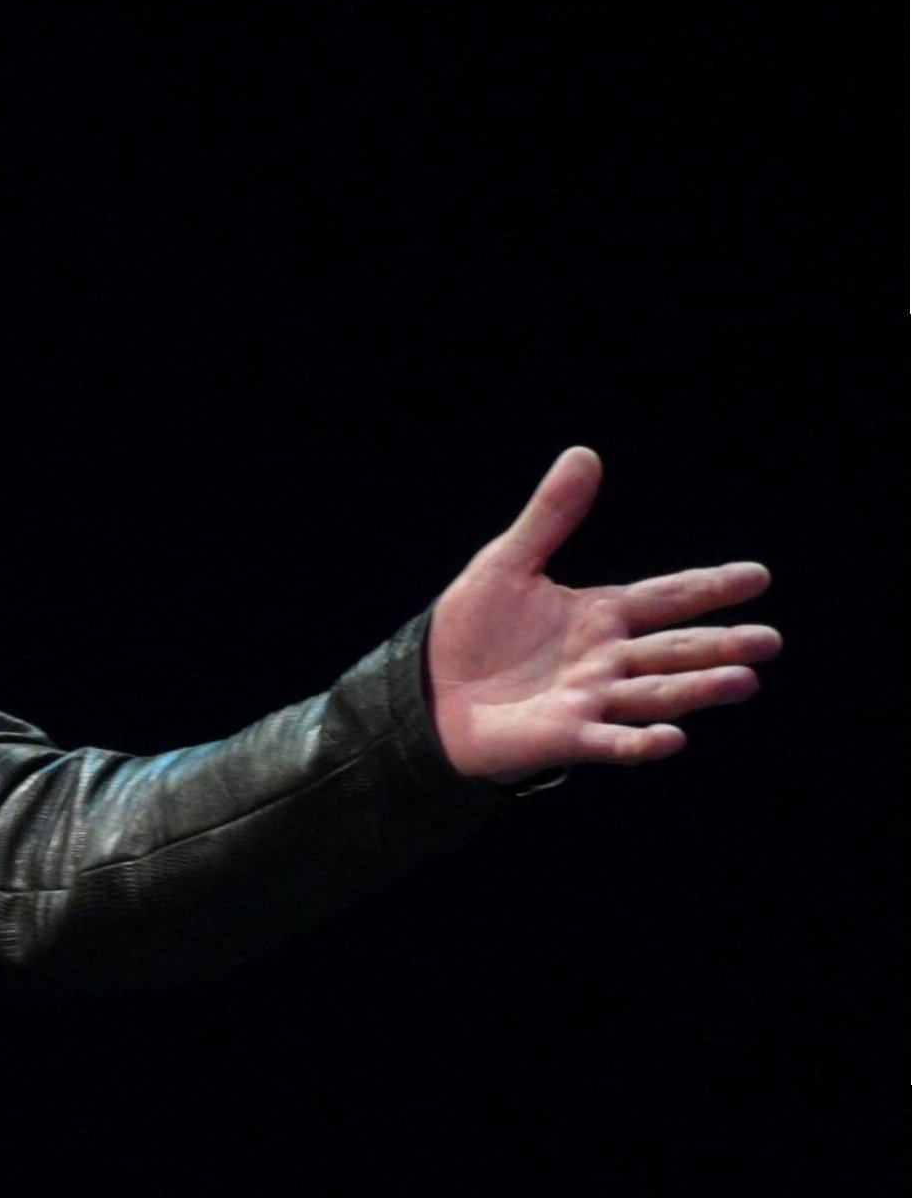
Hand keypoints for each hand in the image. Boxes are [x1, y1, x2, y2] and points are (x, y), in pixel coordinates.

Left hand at [429, 447, 777, 782]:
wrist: (428, 690)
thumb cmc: (471, 630)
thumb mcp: (507, 563)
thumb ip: (550, 516)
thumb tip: (584, 453)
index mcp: (602, 615)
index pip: (668, 597)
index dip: (711, 587)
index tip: (758, 576)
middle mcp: (609, 659)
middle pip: (674, 650)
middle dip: (721, 645)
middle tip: (769, 641)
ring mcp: (591, 699)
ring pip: (656, 694)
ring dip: (698, 689)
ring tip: (744, 681)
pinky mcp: (566, 736)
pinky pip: (610, 741)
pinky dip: (640, 743)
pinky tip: (672, 738)